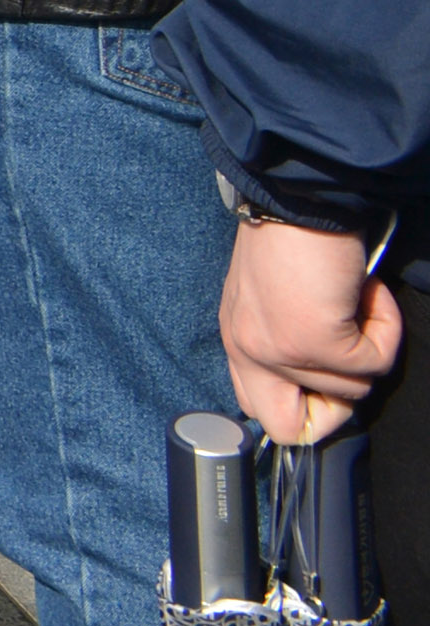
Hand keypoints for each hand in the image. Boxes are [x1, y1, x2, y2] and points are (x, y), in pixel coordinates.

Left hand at [221, 218, 406, 444]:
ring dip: (370, 343)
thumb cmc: (293, 236)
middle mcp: (249, 350)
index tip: (334, 371)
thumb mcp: (274, 299)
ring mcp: (281, 351)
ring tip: (355, 296)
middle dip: (335, 407)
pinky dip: (386, 328)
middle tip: (349, 355)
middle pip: (287, 428)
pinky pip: (375, 361)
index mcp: (238, 339)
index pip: (261, 410)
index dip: (307, 405)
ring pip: (352, 389)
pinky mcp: (317, 342)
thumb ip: (287, 340)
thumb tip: (329, 378)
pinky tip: (367, 291)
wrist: (299, 197)